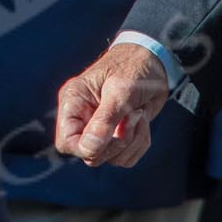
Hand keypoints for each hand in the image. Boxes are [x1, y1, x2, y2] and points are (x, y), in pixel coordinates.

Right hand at [54, 42, 168, 166]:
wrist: (154, 62)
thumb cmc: (133, 68)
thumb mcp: (120, 91)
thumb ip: (104, 120)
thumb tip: (89, 149)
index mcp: (73, 103)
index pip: (67, 142)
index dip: (88, 147)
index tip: (111, 135)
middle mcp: (83, 119)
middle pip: (90, 155)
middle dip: (116, 142)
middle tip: (132, 116)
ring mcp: (101, 129)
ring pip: (112, 159)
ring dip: (132, 141)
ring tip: (139, 114)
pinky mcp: (118, 136)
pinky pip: (127, 157)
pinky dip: (140, 143)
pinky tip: (143, 120)